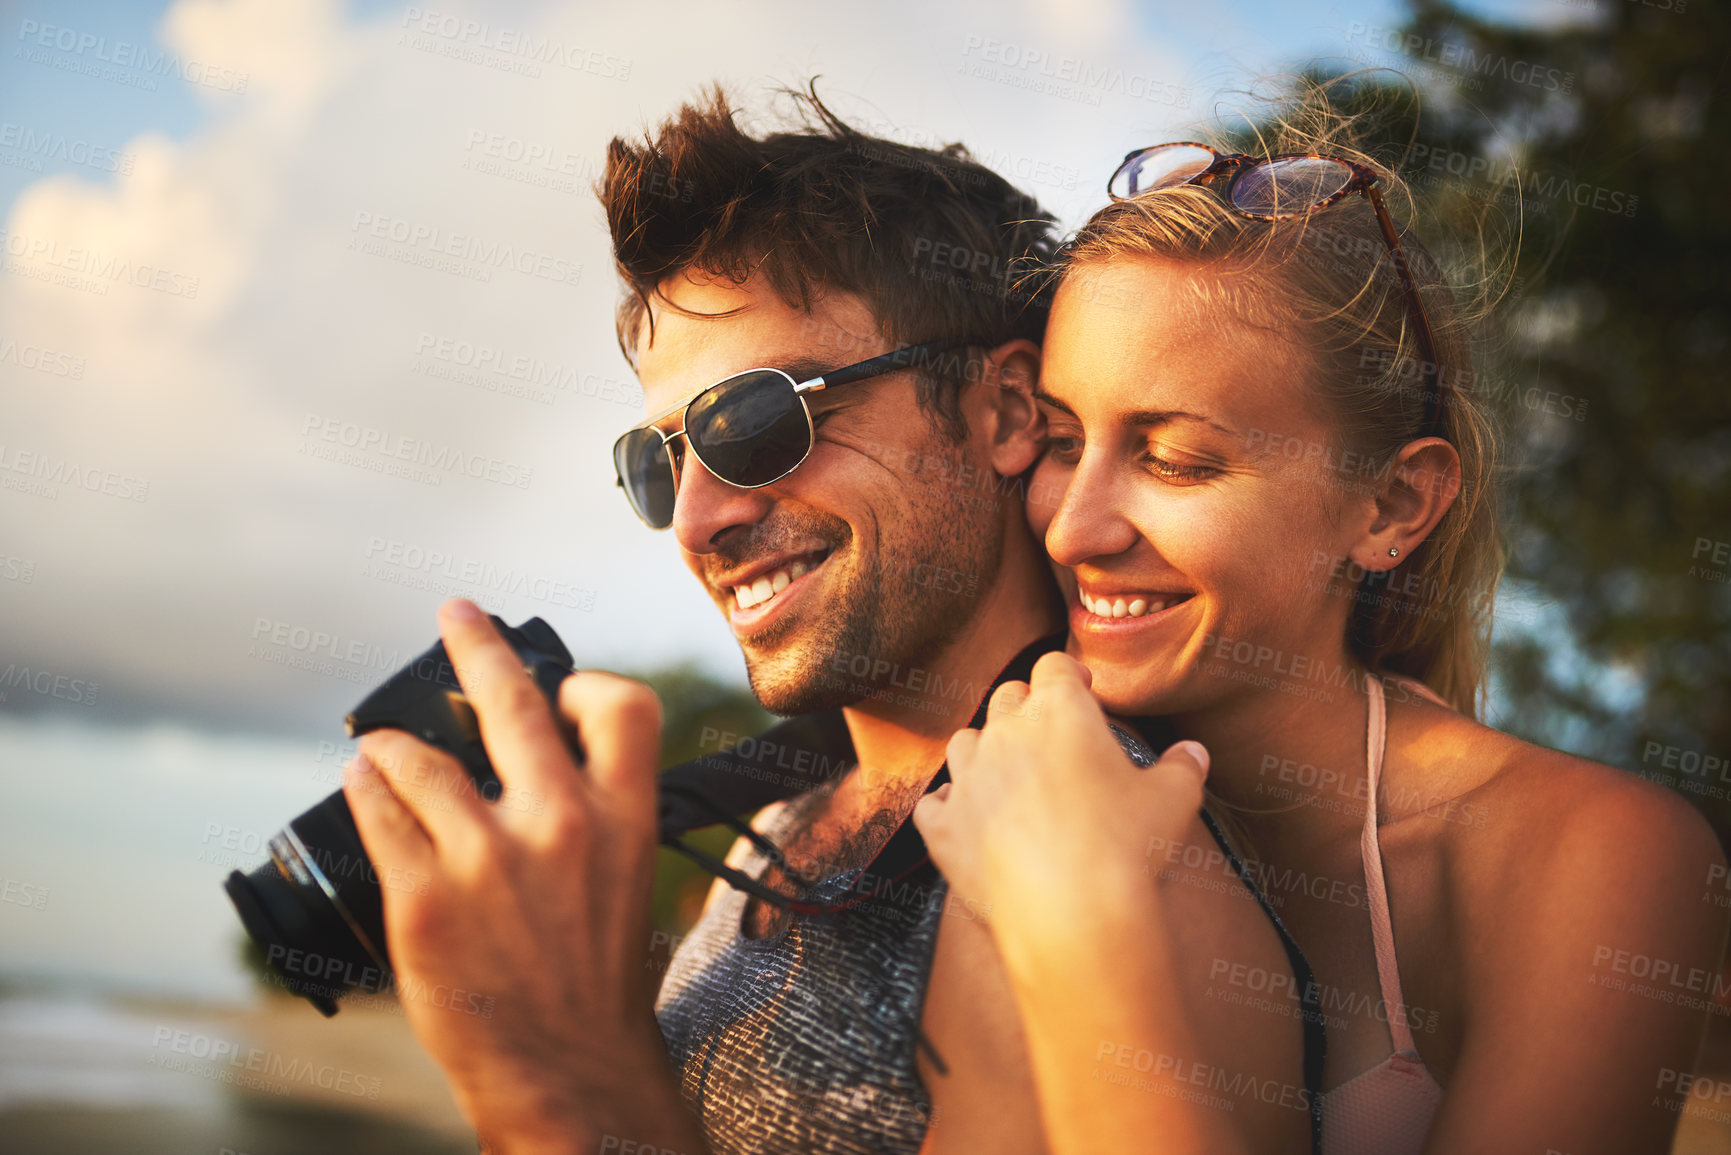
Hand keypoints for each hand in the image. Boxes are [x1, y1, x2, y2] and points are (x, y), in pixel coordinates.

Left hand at [343, 599, 699, 1154]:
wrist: (565, 1068)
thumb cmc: (594, 976)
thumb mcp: (623, 878)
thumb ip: (593, 811)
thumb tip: (535, 752)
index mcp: (623, 818)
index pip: (621, 705)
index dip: (586, 685)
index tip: (557, 688)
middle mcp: (559, 824)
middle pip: (510, 696)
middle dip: (475, 641)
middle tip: (456, 614)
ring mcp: (486, 859)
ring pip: (419, 756)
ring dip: (392, 742)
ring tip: (380, 746)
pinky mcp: (423, 898)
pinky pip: (379, 811)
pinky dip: (366, 787)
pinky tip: (362, 783)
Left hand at [911, 651, 1209, 970]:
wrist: (1070, 913)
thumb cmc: (1126, 847)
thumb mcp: (1175, 800)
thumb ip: (1183, 768)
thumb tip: (1193, 754)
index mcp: (1059, 712)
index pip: (1055, 667)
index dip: (1070, 675)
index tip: (1083, 691)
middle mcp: (1004, 733)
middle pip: (1007, 697)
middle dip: (1028, 708)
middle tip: (1052, 737)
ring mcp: (967, 778)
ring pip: (965, 741)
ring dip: (985, 751)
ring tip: (1009, 775)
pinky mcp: (943, 826)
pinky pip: (934, 803)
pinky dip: (950, 807)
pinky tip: (968, 819)